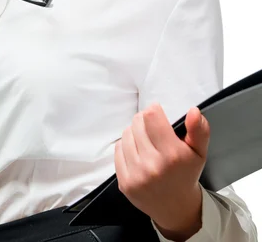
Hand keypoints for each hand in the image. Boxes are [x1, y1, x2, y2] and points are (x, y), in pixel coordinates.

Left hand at [114, 103, 209, 238]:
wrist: (176, 208)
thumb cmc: (187, 174)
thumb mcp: (200, 152)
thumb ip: (199, 130)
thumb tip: (193, 111)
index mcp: (172, 155)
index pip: (151, 116)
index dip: (154, 110)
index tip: (158, 114)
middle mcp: (152, 165)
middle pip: (137, 122)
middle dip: (145, 121)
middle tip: (153, 129)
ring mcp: (136, 175)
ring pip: (126, 133)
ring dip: (135, 132)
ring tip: (146, 141)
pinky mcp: (124, 182)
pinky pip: (118, 149)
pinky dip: (126, 146)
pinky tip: (137, 153)